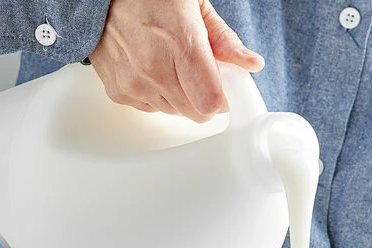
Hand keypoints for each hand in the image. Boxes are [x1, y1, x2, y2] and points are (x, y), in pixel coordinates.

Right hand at [90, 0, 264, 120]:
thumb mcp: (193, 5)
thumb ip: (225, 41)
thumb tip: (252, 63)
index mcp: (180, 44)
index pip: (210, 103)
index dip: (220, 99)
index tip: (220, 87)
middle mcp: (154, 69)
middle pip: (195, 113)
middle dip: (200, 97)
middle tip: (193, 70)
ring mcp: (134, 83)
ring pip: (174, 113)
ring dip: (178, 96)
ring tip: (167, 63)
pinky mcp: (119, 93)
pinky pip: (151, 109)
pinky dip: (156, 94)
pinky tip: (148, 67)